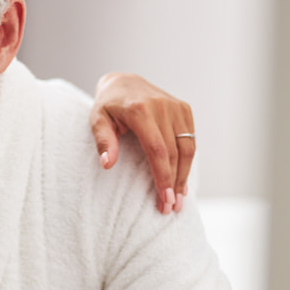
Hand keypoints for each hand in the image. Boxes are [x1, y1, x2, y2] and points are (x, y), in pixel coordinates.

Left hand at [89, 72, 195, 213]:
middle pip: (174, 152)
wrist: (123, 82)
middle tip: (171, 207)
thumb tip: (107, 164)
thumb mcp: (97, 120)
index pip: (157, 150)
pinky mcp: (184, 109)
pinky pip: (191, 139)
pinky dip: (188, 162)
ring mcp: (176, 106)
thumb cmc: (108, 106)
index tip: (164, 199)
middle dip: (174, 183)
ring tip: (179, 199)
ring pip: (188, 148)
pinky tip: (182, 180)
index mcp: (140, 110)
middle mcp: (162, 106)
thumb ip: (103, 141)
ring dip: (184, 176)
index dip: (163, 176)